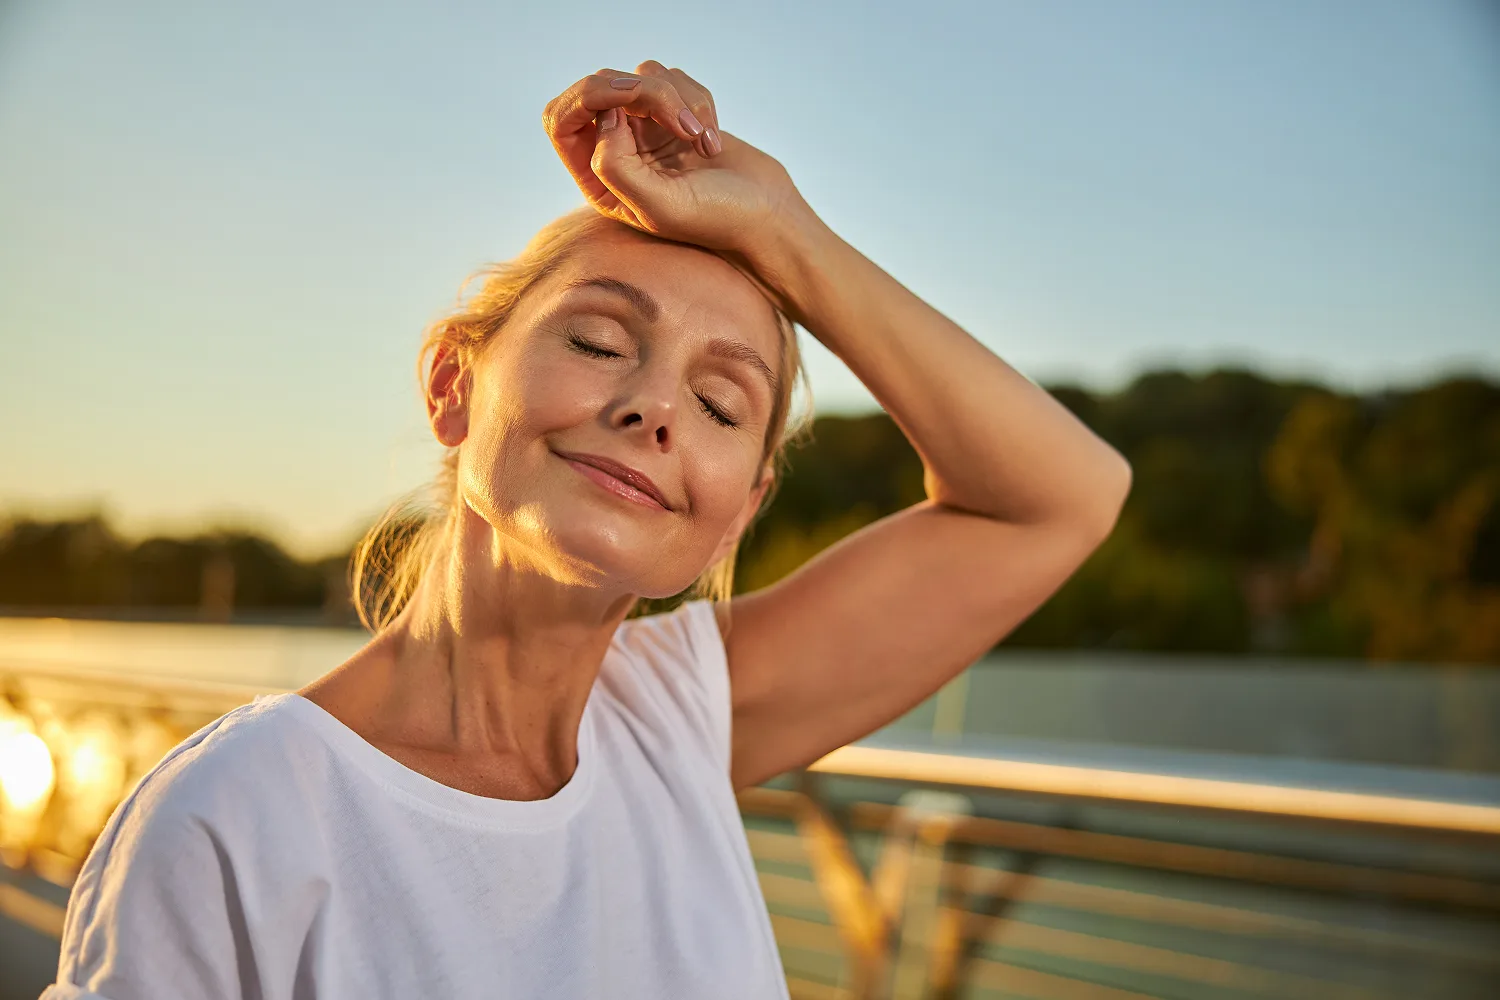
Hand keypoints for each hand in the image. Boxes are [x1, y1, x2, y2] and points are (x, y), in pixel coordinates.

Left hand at [543, 62, 807, 256]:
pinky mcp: (674, 114)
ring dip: (679, 102)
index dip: (589, 99)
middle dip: (645, 94)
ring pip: (642, 78)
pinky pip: (672, 79)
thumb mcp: (657, 206)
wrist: (765, 213)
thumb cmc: (714, 219)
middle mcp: (615, 152)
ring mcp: (645, 130)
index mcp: (598, 180)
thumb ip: (615, 167)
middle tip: (684, 124)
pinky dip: (698, 102)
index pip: (561, 119)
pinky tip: (712, 141)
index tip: (630, 108)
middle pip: (602, 88)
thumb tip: (603, 117)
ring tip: (703, 142)